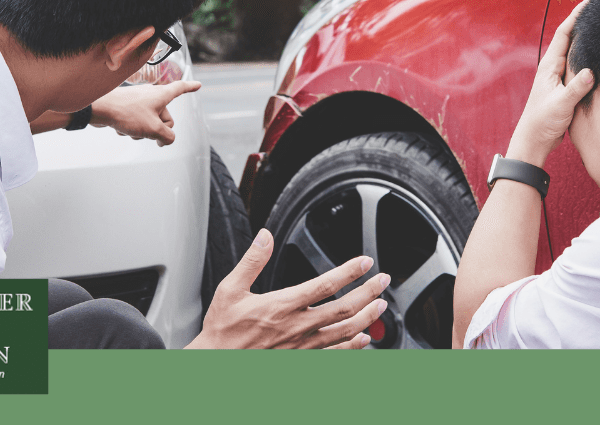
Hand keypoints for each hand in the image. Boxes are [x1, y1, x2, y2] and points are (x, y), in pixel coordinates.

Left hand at [90, 81, 201, 145]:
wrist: (99, 108)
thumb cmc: (126, 113)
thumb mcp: (153, 129)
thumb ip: (167, 137)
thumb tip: (167, 139)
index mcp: (161, 95)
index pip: (180, 89)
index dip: (190, 88)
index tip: (198, 85)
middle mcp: (151, 95)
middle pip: (165, 117)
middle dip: (159, 129)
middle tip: (149, 132)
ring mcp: (139, 101)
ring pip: (150, 122)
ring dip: (143, 130)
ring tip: (132, 129)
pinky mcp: (128, 107)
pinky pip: (137, 122)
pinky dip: (132, 128)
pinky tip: (123, 128)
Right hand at [186, 230, 391, 348]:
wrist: (216, 363)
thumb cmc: (222, 329)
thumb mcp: (230, 289)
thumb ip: (252, 261)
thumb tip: (265, 235)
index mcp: (281, 306)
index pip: (324, 285)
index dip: (349, 272)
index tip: (365, 262)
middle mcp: (296, 327)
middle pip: (342, 309)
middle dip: (367, 293)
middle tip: (383, 281)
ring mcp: (301, 347)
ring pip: (343, 332)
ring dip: (366, 317)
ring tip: (381, 305)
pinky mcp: (301, 360)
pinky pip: (334, 354)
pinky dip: (353, 346)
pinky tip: (364, 338)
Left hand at [507, 0, 595, 165]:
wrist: (535, 140)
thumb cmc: (543, 121)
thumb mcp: (561, 104)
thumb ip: (575, 88)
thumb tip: (589, 71)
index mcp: (549, 66)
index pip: (564, 34)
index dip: (576, 16)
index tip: (589, 1)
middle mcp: (553, 68)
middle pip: (570, 39)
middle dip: (583, 23)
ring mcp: (559, 77)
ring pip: (575, 53)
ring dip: (587, 40)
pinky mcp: (566, 88)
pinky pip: (579, 67)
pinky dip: (589, 58)